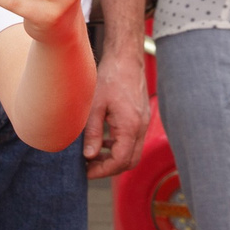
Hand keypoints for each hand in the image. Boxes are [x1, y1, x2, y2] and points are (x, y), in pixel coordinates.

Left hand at [82, 49, 149, 180]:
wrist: (126, 58)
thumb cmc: (110, 78)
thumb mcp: (95, 106)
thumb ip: (93, 133)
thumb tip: (89, 156)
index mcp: (130, 126)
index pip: (120, 161)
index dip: (102, 170)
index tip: (86, 171)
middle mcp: (141, 128)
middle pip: (129, 161)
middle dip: (109, 168)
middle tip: (89, 167)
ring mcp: (143, 123)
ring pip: (132, 152)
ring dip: (114, 158)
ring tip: (93, 155)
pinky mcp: (141, 118)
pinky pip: (133, 140)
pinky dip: (119, 146)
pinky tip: (104, 141)